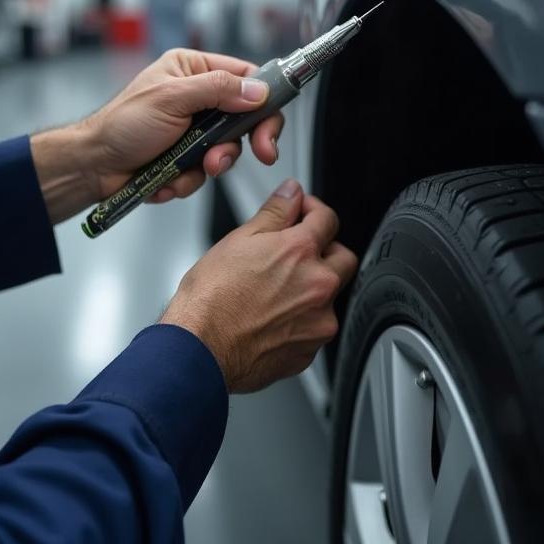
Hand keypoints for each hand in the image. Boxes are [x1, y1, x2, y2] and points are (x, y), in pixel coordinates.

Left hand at [83, 48, 284, 202]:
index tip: (270, 125)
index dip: (264, 100)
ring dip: (209, 164)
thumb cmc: (122, 124)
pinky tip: (165, 178)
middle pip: (242, 118)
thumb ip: (218, 90)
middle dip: (238, 141)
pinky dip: (187, 180)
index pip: (245, 76)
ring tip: (187, 168)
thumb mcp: (172, 98)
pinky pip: (204, 172)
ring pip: (225, 150)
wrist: (94, 165)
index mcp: (192, 69)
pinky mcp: (185, 158)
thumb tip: (258, 91)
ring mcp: (192, 129)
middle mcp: (196, 96)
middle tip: (258, 154)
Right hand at [160, 180, 356, 392]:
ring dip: (313, 288)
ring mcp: (318, 322)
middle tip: (297, 252)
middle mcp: (318, 287)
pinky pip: (315, 328)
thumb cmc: (212, 298)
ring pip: (330, 297)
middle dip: (325, 249)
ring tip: (276, 290)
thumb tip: (291, 193)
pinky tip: (272, 317)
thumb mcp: (239, 240)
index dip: (313, 210)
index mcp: (301, 253)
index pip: (328, 219)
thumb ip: (275, 212)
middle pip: (343, 258)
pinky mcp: (309, 351)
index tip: (303, 212)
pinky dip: (301, 320)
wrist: (200, 350)